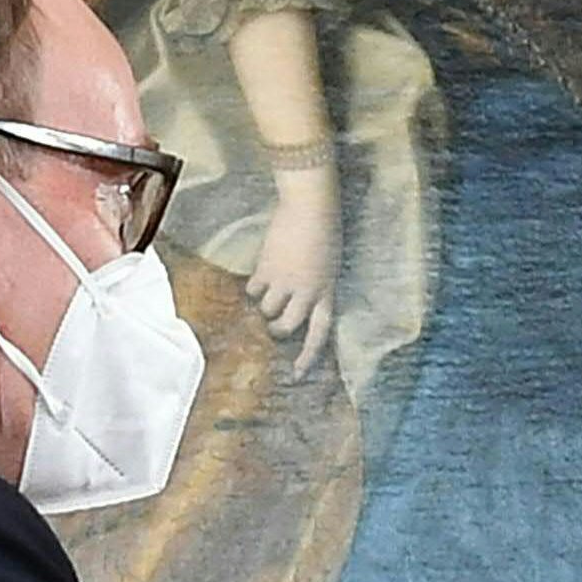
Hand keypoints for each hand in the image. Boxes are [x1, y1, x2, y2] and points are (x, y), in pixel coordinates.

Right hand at [248, 177, 337, 377]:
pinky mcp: (267, 269)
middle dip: (276, 330)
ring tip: (266, 289)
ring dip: (263, 304)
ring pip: (266, 310)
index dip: (307, 357)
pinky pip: (253, 289)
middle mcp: (307, 293)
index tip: (296, 374)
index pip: (319, 334)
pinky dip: (253, 286)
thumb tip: (297, 303)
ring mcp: (285, 282)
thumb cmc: (325, 231)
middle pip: (286, 327)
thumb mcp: (328, 265)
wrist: (311, 207)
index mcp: (327, 293)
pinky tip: (258, 275)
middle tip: (271, 325)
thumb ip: (316, 286)